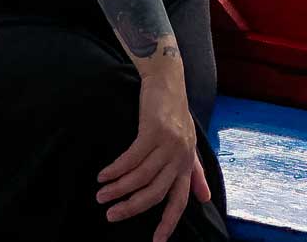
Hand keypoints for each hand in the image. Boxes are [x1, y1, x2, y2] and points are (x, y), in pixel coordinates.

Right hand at [97, 72, 212, 239]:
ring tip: (101, 194)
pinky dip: (116, 169)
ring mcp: (168, 143)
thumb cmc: (175, 114)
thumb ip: (195, 172)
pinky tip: (104, 174)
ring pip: (140, 176)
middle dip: (131, 207)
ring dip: (118, 188)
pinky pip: (132, 157)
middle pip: (155, 192)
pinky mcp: (154, 130)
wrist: (168, 80)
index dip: (168, 222)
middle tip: (110, 215)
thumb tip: (204, 199)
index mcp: (186, 164)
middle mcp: (180, 156)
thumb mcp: (188, 145)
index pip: (179, 200)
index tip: (156, 241)